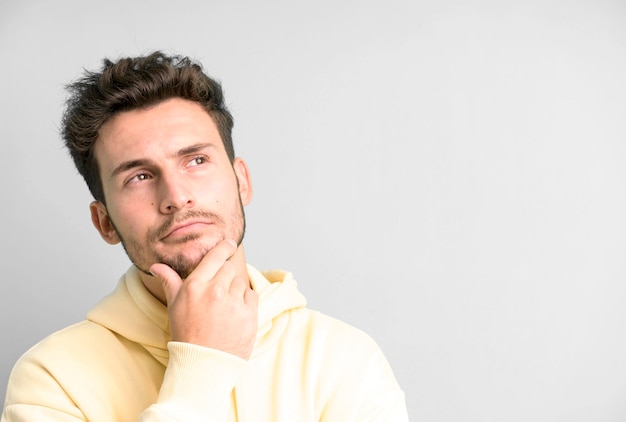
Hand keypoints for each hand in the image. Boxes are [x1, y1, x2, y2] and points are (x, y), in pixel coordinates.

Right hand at [149, 239, 257, 359]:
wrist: (204, 364)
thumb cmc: (187, 334)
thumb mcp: (175, 306)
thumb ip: (170, 281)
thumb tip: (156, 266)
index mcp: (195, 286)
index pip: (215, 256)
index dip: (225, 247)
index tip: (230, 243)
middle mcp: (216, 291)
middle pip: (229, 268)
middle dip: (225, 276)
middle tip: (219, 290)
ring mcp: (234, 303)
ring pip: (240, 281)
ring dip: (235, 289)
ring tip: (224, 306)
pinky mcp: (249, 315)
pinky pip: (251, 295)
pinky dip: (245, 301)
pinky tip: (234, 313)